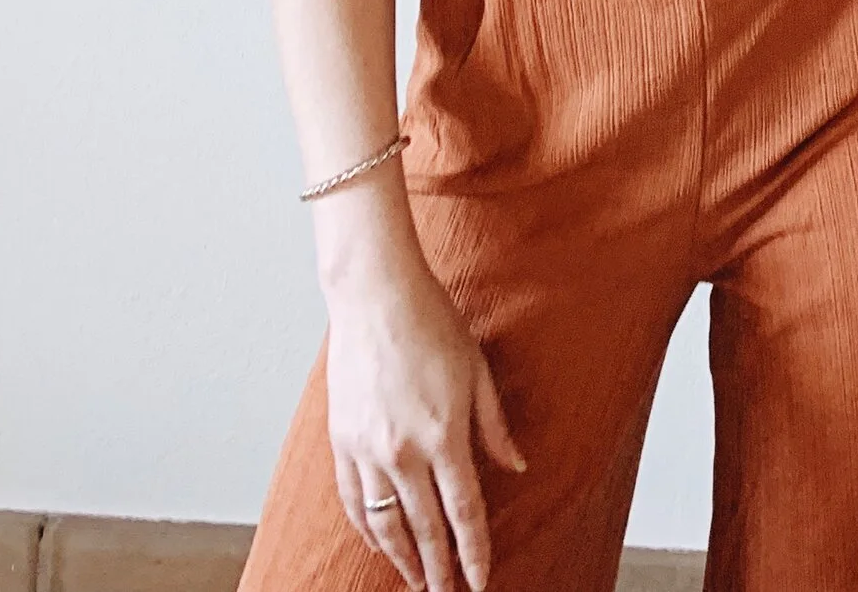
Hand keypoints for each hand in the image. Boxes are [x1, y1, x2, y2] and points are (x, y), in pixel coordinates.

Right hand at [324, 253, 523, 591]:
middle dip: (439, 568)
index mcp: (443, 434)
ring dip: (401, 557)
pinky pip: (353, 500)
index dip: (474, 551)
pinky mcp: (341, 441)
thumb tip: (516, 466)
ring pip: (385, 524)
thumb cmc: (432, 322)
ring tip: (416, 579)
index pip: (464, 511)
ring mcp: (367, 449)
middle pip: (424, 528)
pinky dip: (366, 528)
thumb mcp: (477, 370)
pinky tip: (378, 542)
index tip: (481, 580)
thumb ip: (494, 426)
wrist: (375, 294)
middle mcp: (403, 451)